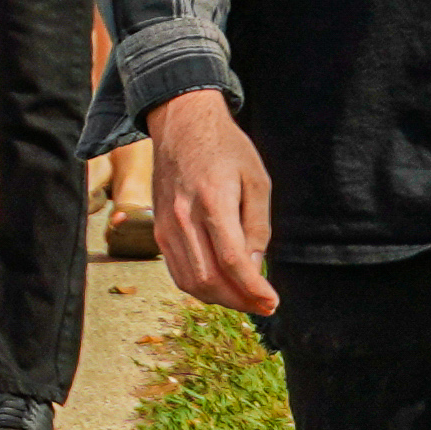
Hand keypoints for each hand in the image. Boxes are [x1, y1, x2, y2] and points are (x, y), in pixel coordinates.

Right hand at [145, 88, 281, 317]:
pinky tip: (221, 285)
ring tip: (245, 299)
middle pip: (209, 279)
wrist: (182, 124)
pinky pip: (177, 270)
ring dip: (220, 299)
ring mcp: (166, 225)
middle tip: (264, 305)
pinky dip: (199, 286)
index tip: (272, 302)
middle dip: (239, 301)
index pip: (232, 261)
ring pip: (190, 281)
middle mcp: (183, 217)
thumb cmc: (226, 148)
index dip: (253, 289)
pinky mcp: (158, 229)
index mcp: (213, 201)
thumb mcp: (257, 180)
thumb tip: (255, 268)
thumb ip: (257, 226)